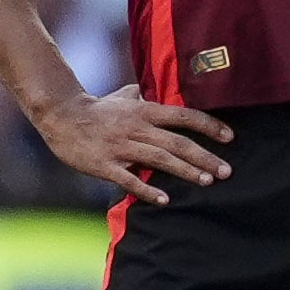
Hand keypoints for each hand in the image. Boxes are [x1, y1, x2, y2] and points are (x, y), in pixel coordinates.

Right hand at [34, 86, 231, 205]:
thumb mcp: (121, 96)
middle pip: (177, 142)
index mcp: (143, 110)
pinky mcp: (105, 164)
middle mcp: (136, 127)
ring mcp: (120, 147)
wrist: (59, 116)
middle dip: (204, 157)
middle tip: (227, 171)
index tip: (230, 137)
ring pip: (159, 159)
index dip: (209, 126)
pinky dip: (147, 190)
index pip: (183, 116)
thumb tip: (155, 89)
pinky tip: (165, 200)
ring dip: (185, 171)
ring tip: (206, 181)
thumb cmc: (94, 108)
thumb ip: (141, 95)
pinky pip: (129, 179)